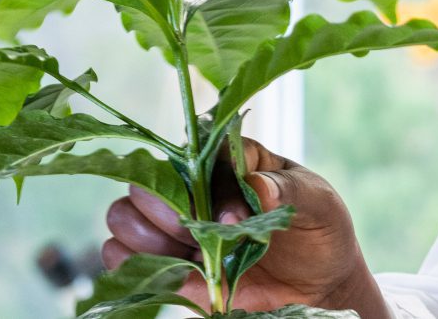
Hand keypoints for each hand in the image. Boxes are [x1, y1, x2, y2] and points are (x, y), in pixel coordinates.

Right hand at [102, 137, 390, 317]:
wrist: (317, 284)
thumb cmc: (319, 231)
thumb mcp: (320, 204)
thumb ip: (289, 191)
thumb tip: (256, 186)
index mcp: (230, 158)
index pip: (197, 154)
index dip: (209, 187)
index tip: (235, 221)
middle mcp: (193, 185)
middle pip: (145, 181)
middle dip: (169, 212)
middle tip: (203, 237)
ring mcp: (173, 223)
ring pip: (123, 216)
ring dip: (150, 239)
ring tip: (196, 256)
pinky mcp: (164, 260)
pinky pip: (118, 255)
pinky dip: (138, 264)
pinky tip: (182, 272)